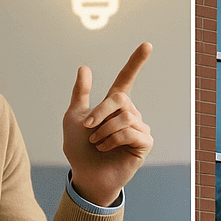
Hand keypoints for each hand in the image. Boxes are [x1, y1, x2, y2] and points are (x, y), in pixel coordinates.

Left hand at [62, 43, 153, 207]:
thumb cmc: (79, 149)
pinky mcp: (144, 143)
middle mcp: (129, 112)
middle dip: (100, 111)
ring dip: (104, 130)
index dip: (136, 61)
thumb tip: (84, 67)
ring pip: (125, 116)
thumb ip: (80, 93)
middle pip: (120, 98)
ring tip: (96, 142)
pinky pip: (131, 132)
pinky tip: (105, 149)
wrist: (85, 176)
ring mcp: (139, 127)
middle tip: (87, 127)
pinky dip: (113, 139)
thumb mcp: (73, 118)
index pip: (127, 78)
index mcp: (114, 104)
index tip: (147, 45)